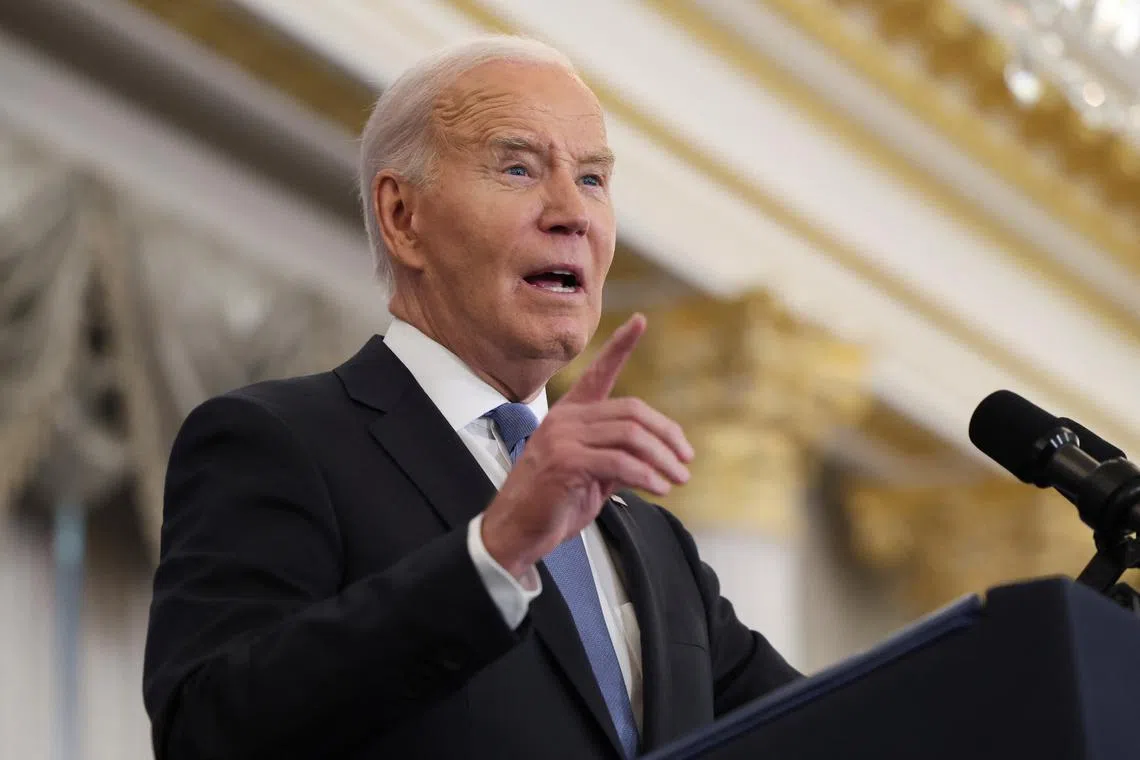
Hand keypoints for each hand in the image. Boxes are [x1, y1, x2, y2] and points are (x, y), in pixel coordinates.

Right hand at [481, 314, 693, 579]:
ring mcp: (564, 438)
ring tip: (678, 478)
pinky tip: (659, 489)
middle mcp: (566, 420)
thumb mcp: (590, 475)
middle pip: (632, 411)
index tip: (640, 321)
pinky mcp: (567, 462)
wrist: (515, 532)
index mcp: (570, 415)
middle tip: (685, 459)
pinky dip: (647, 476)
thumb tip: (655, 458)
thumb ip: (617, 458)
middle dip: (666, 435)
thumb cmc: (550, 505)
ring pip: (631, 436)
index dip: (620, 345)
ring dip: (662, 459)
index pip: (598, 372)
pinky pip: (620, 462)